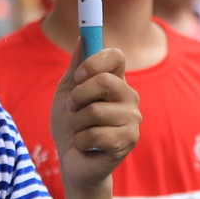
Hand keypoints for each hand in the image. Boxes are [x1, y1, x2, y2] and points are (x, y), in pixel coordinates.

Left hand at [50, 47, 139, 191]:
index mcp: (116, 81)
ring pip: (96, 111)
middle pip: (105, 81)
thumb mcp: (66, 92)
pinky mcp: (129, 140)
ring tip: (79, 130)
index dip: (94, 62)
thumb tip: (82, 37)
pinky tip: (85, 145)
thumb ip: (75, 67)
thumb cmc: (69, 125)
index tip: (78, 75)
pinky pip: (96, 134)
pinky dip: (80, 140)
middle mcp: (129, 96)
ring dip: (76, 123)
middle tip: (72, 109)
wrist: (71, 161)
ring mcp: (132, 118)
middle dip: (78, 96)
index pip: (116, 56)